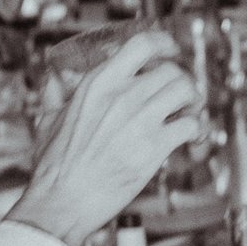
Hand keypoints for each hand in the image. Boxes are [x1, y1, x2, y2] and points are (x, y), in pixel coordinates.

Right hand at [9, 32, 203, 245]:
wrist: (61, 201)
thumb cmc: (53, 166)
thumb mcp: (47, 119)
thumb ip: (54, 95)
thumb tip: (54, 79)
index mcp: (98, 83)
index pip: (142, 45)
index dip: (163, 44)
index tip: (171, 50)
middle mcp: (122, 96)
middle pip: (172, 70)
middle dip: (181, 80)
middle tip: (181, 94)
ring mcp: (141, 120)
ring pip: (187, 91)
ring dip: (194, 101)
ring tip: (190, 112)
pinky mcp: (155, 148)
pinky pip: (193, 125)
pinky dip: (199, 129)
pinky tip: (193, 137)